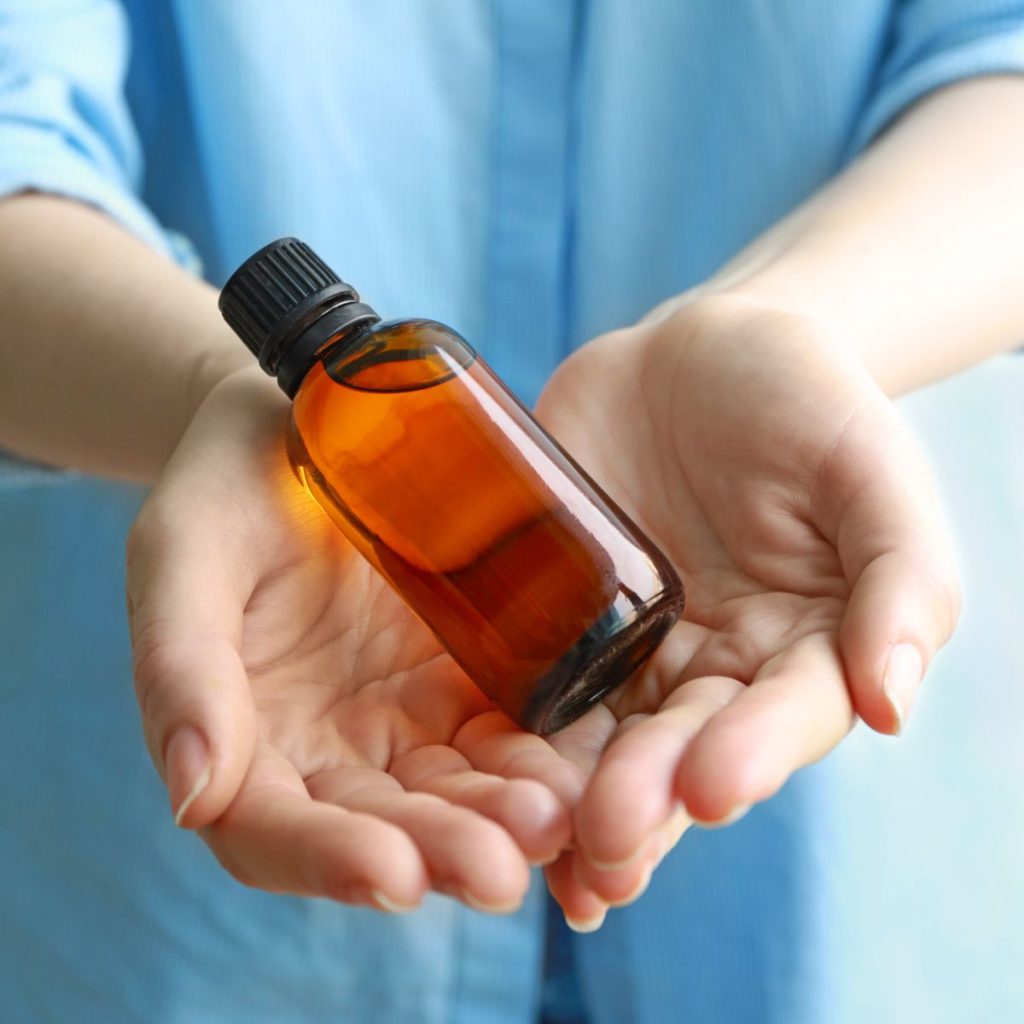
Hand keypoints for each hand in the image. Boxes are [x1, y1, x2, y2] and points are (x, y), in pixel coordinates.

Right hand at [125, 369, 581, 912]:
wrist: (304, 426)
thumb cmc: (228, 487)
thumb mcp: (187, 553)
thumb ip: (181, 663)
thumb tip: (193, 795)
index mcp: (244, 740)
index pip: (273, 829)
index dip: (328, 860)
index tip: (394, 874)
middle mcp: (328, 751)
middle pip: (383, 827)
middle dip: (441, 852)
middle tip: (501, 870)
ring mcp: (404, 720)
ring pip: (456, 793)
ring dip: (503, 820)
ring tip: (557, 823)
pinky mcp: (465, 681)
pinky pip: (508, 733)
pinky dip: (542, 759)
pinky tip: (584, 769)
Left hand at [535, 296, 959, 923]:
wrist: (696, 351)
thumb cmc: (800, 402)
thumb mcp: (868, 469)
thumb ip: (902, 577)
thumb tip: (890, 703)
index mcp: (798, 651)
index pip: (781, 719)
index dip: (750, 755)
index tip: (712, 789)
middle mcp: (710, 670)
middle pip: (679, 748)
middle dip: (646, 795)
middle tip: (608, 838)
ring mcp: (624, 651)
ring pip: (598, 739)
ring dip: (569, 798)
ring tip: (540, 844)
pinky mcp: (554, 620)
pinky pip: (528, 680)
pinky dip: (505, 735)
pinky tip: (472, 778)